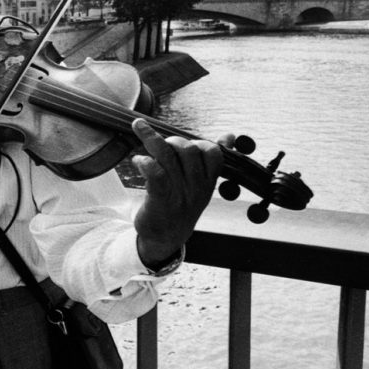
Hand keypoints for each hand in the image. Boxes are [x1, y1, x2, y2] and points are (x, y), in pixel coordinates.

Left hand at [131, 119, 229, 267]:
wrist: (166, 239)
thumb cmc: (181, 205)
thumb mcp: (201, 185)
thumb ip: (212, 160)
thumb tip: (229, 135)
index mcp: (208, 182)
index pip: (214, 154)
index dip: (201, 142)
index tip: (188, 144)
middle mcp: (195, 187)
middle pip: (189, 150)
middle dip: (173, 140)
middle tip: (161, 144)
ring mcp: (178, 193)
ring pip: (168, 156)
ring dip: (153, 139)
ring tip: (141, 130)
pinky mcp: (160, 199)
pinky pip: (155, 173)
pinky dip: (145, 161)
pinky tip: (138, 160)